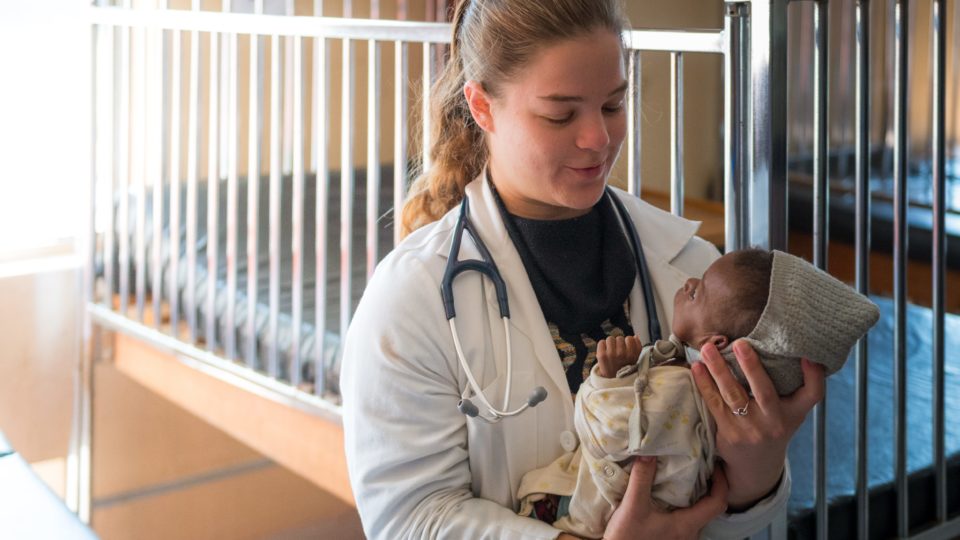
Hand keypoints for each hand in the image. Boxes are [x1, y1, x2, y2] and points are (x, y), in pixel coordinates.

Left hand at [596, 336, 641, 377]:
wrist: (612, 380)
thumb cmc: (624, 369)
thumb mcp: (635, 360)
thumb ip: (638, 348)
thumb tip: (635, 336)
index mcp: (631, 355)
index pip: (630, 338)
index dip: (628, 342)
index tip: (626, 348)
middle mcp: (621, 354)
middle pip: (619, 338)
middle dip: (619, 344)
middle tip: (618, 352)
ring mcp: (610, 354)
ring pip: (610, 339)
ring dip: (611, 344)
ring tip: (611, 351)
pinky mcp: (601, 355)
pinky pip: (601, 342)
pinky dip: (603, 346)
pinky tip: (605, 352)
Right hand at [602, 456, 727, 539]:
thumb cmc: (628, 537)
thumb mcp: (633, 506)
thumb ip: (641, 478)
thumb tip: (648, 452)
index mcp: (687, 525)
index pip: (717, 503)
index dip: (721, 482)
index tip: (713, 465)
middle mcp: (691, 534)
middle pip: (711, 508)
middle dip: (710, 485)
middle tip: (700, 465)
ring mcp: (683, 538)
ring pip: (699, 514)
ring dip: (697, 495)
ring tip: (686, 476)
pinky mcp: (673, 538)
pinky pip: (688, 519)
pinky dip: (686, 504)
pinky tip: (672, 495)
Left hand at [692, 340, 824, 509]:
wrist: (756, 465)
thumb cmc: (775, 426)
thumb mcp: (794, 410)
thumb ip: (801, 385)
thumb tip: (803, 352)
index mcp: (794, 413)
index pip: (812, 394)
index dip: (813, 376)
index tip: (806, 356)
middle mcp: (774, 422)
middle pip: (765, 391)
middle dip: (752, 366)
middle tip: (739, 343)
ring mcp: (750, 430)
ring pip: (733, 395)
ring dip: (718, 370)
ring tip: (707, 349)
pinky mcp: (729, 434)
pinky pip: (715, 404)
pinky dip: (705, 384)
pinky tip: (697, 368)